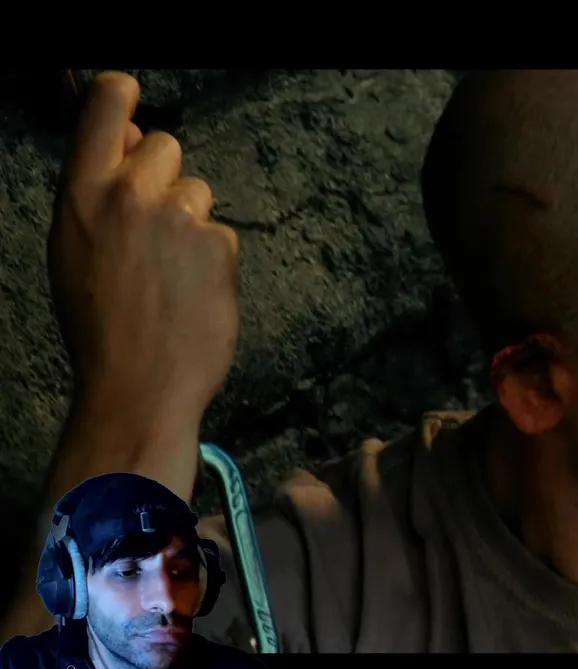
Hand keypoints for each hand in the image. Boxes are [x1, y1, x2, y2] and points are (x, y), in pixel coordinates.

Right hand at [48, 71, 238, 428]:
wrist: (137, 385)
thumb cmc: (99, 324)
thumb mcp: (75, 250)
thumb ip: (101, 193)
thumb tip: (135, 144)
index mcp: (82, 194)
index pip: (108, 109)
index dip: (121, 94)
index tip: (127, 92)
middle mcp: (131, 196)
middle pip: (168, 146)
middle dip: (166, 178)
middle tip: (153, 228)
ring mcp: (180, 219)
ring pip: (198, 192)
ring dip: (191, 222)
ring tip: (168, 272)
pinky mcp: (220, 245)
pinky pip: (221, 234)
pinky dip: (212, 259)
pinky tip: (191, 292)